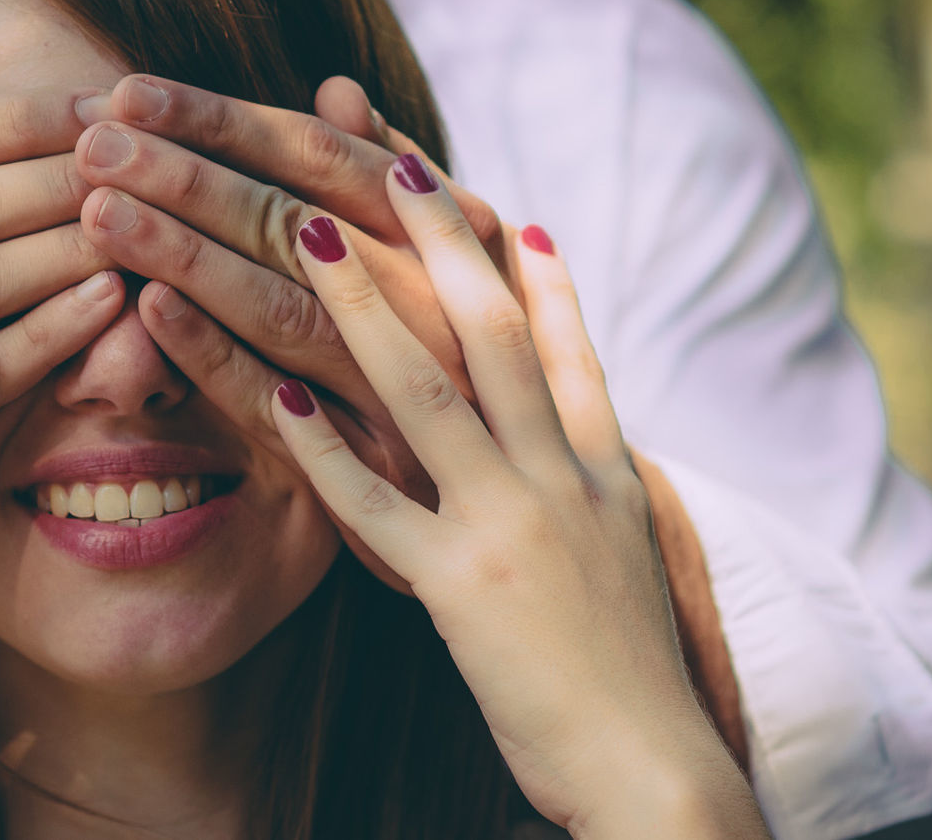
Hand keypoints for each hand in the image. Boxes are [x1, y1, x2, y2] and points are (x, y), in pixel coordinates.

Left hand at [69, 74, 500, 587]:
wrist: (558, 524)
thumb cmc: (495, 373)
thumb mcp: (469, 267)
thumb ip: (397, 179)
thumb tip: (338, 89)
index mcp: (450, 239)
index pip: (320, 157)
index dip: (222, 120)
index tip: (134, 91)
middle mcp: (437, 306)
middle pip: (292, 223)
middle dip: (186, 176)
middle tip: (95, 142)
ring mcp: (413, 393)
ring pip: (286, 308)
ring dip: (190, 255)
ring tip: (104, 211)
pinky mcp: (385, 481)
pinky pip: (286, 411)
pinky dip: (218, 359)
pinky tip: (152, 313)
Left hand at [267, 165, 765, 838]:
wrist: (656, 774)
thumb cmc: (629, 673)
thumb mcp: (626, 555)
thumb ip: (594, 478)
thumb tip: (565, 415)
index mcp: (603, 471)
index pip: (564, 345)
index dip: (528, 269)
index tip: (490, 199)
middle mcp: (561, 479)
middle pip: (494, 332)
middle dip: (440, 240)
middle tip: (388, 157)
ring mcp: (512, 526)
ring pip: (429, 391)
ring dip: (366, 306)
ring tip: (309, 235)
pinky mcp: (461, 589)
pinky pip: (378, 506)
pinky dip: (325, 450)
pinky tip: (275, 397)